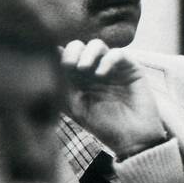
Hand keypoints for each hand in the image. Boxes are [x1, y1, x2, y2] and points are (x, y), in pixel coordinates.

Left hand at [61, 39, 165, 158]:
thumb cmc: (103, 125)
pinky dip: (106, 60)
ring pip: (97, 45)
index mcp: (79, 79)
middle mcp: (95, 70)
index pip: (66, 56)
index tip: (59, 67)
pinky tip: (100, 74)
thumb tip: (51, 60)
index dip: (60, 56)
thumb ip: (63, 85)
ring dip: (87, 53)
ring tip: (83, 68)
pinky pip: (118, 54)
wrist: (132, 138)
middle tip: (71, 67)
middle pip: (79, 46)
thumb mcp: (76, 107)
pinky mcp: (131, 69)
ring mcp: (113, 68)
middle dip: (72, 52)